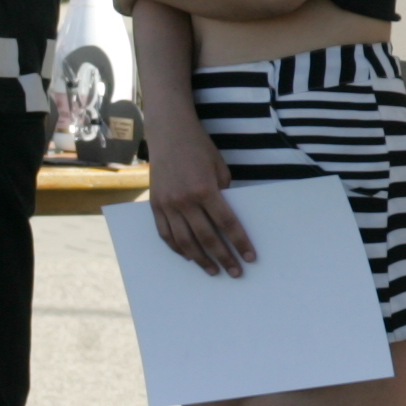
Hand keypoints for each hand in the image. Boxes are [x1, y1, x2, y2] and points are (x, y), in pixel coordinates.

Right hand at [144, 126, 254, 277]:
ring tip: (212, 271)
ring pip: (184, 241)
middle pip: (207, 237)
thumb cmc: (199, 148)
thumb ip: (224, 194)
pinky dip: (177, 248)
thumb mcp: (220, 168)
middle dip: (223, 257)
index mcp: (205, 189)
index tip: (250, 257)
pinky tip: (189, 256)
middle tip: (234, 272)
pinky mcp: (155, 205)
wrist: (169, 133)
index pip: (227, 224)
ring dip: (200, 259)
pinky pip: (165, 234)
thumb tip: (228, 219)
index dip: (240, 243)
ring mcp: (167, 204)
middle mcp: (184, 200)